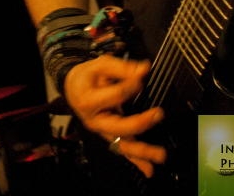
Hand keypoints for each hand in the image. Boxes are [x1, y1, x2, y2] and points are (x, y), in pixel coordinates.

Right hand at [64, 56, 165, 178]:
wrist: (73, 88)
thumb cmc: (87, 77)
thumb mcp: (100, 65)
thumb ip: (122, 67)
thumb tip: (144, 69)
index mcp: (90, 101)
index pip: (116, 95)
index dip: (131, 85)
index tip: (141, 76)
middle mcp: (96, 121)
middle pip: (118, 127)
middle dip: (139, 123)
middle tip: (158, 114)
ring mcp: (103, 131)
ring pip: (122, 144)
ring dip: (142, 151)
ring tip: (160, 154)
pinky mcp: (109, 135)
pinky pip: (123, 149)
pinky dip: (136, 161)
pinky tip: (149, 169)